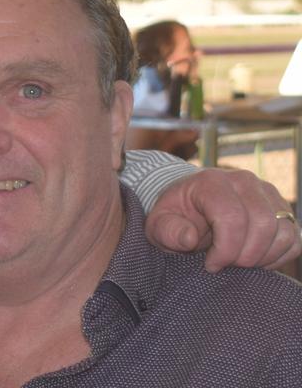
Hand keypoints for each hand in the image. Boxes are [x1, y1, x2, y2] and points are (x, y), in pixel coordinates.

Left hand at [145, 167, 300, 271]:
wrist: (191, 203)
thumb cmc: (176, 216)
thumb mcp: (159, 224)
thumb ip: (168, 231)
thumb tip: (189, 239)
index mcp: (212, 182)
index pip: (232, 218)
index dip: (226, 250)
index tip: (211, 264)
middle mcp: (244, 181)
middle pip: (263, 225)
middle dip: (245, 256)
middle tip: (225, 264)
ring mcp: (268, 192)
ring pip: (284, 232)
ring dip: (263, 257)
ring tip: (238, 260)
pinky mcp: (282, 208)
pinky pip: (295, 238)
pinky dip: (279, 255)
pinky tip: (255, 258)